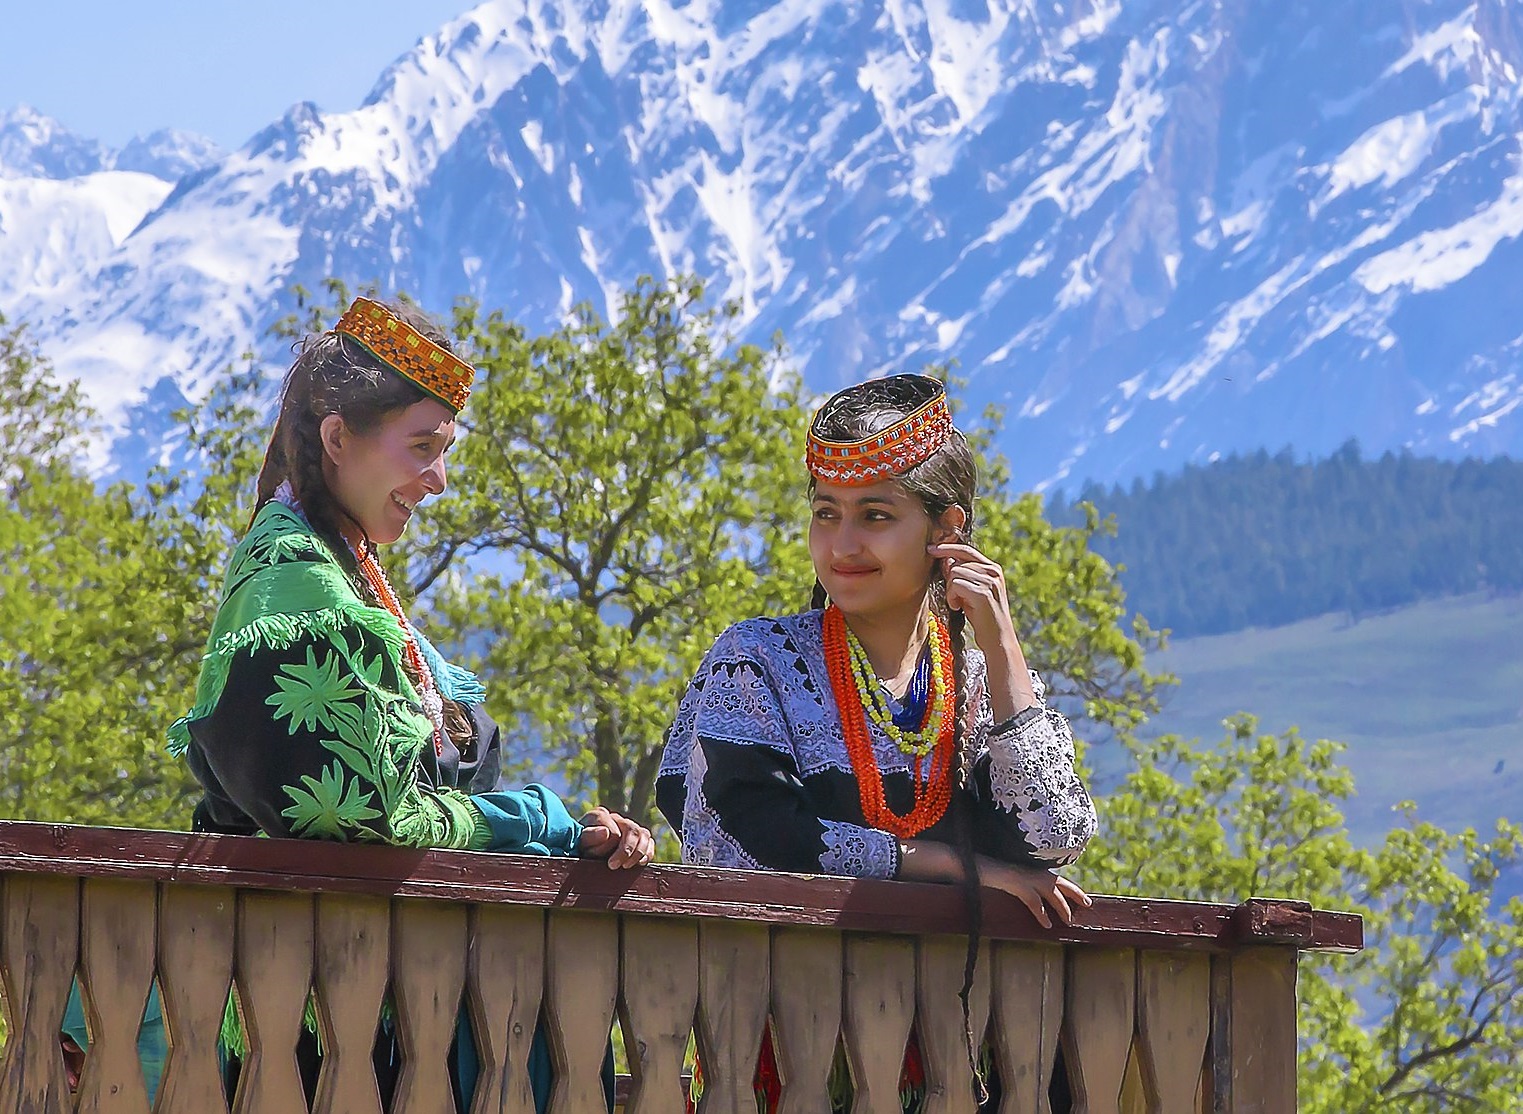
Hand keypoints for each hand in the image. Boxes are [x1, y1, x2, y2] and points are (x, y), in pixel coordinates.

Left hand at [579, 807, 655, 868]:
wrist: (581, 854)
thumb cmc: (579, 847)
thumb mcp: (579, 842)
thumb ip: (590, 836)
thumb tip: (607, 832)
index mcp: (600, 815)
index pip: (614, 829)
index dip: (614, 848)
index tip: (610, 863)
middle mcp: (616, 818)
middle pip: (632, 829)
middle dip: (627, 851)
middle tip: (616, 866)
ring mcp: (628, 826)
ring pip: (643, 834)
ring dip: (638, 853)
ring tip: (626, 866)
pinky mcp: (638, 837)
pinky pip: (650, 842)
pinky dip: (647, 853)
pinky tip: (638, 863)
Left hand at [928, 542, 1014, 645]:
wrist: (997, 639)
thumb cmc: (982, 616)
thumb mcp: (972, 591)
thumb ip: (962, 574)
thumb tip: (945, 559)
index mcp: (993, 568)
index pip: (966, 549)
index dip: (947, 548)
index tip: (931, 548)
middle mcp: (993, 571)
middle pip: (956, 563)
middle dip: (949, 580)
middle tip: (956, 598)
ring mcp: (990, 581)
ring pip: (954, 573)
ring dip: (950, 591)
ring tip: (959, 604)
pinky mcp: (983, 593)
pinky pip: (955, 584)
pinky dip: (952, 597)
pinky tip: (958, 608)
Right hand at [977, 857, 1091, 928]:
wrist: (970, 864)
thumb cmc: (986, 872)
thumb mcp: (1007, 880)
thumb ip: (1020, 886)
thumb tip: (1030, 897)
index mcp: (1030, 869)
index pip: (1056, 878)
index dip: (1070, 887)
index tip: (1084, 897)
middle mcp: (1030, 871)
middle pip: (1059, 882)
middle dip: (1075, 892)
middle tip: (1088, 904)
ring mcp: (1023, 876)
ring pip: (1050, 891)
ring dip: (1062, 906)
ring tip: (1069, 921)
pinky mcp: (1015, 883)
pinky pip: (1033, 900)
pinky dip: (1042, 913)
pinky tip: (1047, 924)